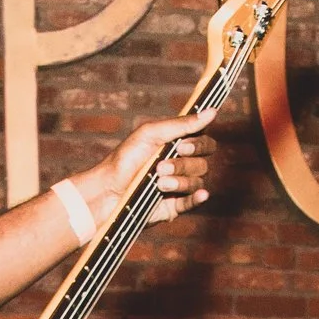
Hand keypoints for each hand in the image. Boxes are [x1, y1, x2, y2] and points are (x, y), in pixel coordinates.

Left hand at [81, 109, 215, 225]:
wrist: (107, 190)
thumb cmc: (125, 159)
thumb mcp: (150, 134)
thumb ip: (182, 124)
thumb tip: (212, 111)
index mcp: (177, 146)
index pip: (205, 143)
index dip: (199, 144)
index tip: (182, 146)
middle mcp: (181, 166)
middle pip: (202, 164)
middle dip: (183, 164)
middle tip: (161, 166)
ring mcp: (178, 187)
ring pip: (197, 182)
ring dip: (179, 181)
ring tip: (157, 183)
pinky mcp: (173, 206)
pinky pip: (193, 202)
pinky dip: (198, 198)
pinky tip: (201, 195)